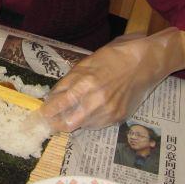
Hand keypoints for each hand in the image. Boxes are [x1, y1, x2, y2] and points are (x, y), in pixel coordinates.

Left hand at [40, 28, 184, 131]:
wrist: (144, 63)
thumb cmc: (113, 57)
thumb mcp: (86, 63)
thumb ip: (69, 82)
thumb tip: (53, 97)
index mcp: (84, 83)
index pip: (57, 105)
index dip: (46, 112)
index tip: (40, 114)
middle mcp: (94, 101)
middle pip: (66, 124)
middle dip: (56, 124)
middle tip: (52, 120)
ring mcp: (107, 112)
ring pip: (81, 126)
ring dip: (75, 120)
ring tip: (77, 108)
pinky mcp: (117, 118)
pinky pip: (97, 125)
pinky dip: (90, 119)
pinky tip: (93, 108)